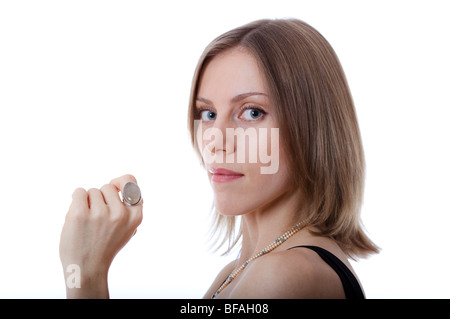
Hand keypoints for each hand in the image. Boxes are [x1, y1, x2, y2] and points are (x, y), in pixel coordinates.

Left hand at [59, 174, 142, 297]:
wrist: (87, 269)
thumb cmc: (106, 246)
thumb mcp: (128, 229)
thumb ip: (130, 209)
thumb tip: (123, 184)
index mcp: (135, 216)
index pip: (131, 184)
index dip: (121, 182)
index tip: (114, 186)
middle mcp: (120, 214)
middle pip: (107, 187)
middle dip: (101, 198)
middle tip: (98, 218)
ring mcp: (100, 214)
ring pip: (92, 191)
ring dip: (88, 203)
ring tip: (88, 222)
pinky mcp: (80, 214)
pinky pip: (79, 192)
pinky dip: (76, 201)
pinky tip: (77, 216)